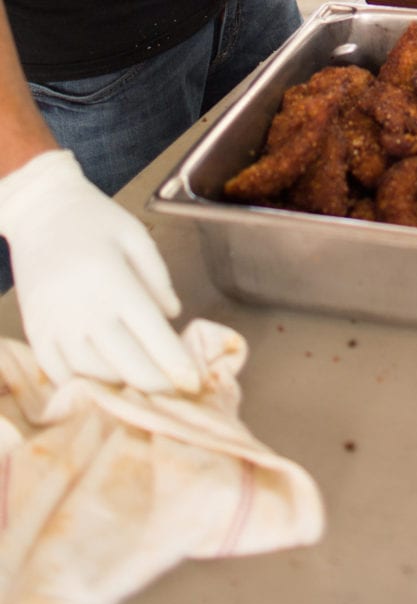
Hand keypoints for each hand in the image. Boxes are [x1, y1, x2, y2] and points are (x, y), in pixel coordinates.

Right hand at [0, 150, 199, 394]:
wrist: (40, 211)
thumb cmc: (94, 219)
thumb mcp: (136, 236)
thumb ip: (158, 277)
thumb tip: (174, 316)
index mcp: (114, 281)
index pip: (153, 335)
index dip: (176, 364)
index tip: (194, 383)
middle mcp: (83, 309)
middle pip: (127, 364)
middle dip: (156, 385)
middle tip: (175, 393)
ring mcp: (55, 325)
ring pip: (95, 375)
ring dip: (122, 386)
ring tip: (144, 385)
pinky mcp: (35, 333)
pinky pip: (59, 374)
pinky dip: (84, 385)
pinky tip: (104, 383)